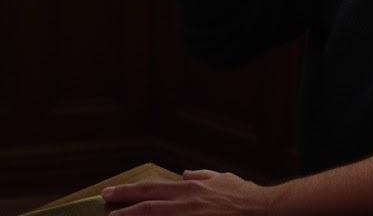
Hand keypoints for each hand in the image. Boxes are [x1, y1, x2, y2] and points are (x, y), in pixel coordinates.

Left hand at [101, 169, 278, 214]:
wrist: (261, 210)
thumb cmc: (242, 196)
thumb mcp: (221, 178)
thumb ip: (202, 175)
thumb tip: (186, 172)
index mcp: (189, 188)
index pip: (151, 190)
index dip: (129, 193)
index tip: (110, 195)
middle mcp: (184, 202)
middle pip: (146, 204)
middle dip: (122, 204)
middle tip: (103, 203)